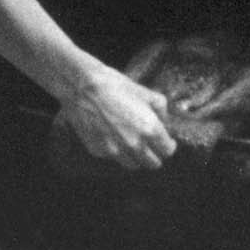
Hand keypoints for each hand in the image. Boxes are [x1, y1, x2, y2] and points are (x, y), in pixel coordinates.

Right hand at [58, 62, 174, 169]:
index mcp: (150, 129)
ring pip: (133, 165)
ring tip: (132, 144)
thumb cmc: (112, 85)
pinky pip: (113, 157)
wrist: (81, 86)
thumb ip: (160, 108)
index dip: (168, 146)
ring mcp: (115, 150)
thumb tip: (164, 119)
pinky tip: (112, 137)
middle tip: (151, 145)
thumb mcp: (143, 91)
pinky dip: (116, 151)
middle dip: (154, 155)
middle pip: (153, 164)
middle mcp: (134, 144)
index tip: (166, 141)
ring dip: (136, 157)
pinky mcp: (98, 150)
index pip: (167, 151)